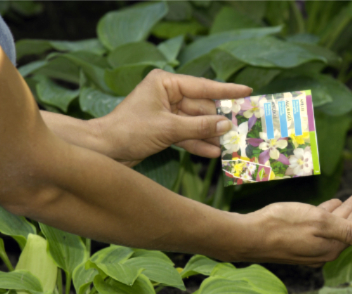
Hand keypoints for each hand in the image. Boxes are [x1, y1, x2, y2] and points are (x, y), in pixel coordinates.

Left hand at [91, 69, 251, 166]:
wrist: (103, 151)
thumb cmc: (129, 131)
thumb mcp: (169, 129)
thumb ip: (200, 126)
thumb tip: (227, 124)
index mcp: (165, 83)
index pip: (203, 86)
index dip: (227, 90)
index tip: (247, 91)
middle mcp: (166, 95)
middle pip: (201, 107)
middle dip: (219, 120)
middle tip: (242, 127)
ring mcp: (165, 113)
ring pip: (196, 122)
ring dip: (211, 134)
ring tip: (231, 144)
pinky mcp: (163, 130)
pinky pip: (187, 134)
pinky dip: (198, 143)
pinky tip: (214, 153)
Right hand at [233, 194, 351, 265]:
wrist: (249, 237)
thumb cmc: (282, 225)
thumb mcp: (318, 222)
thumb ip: (347, 230)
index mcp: (333, 245)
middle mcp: (324, 249)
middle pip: (349, 226)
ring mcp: (311, 246)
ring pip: (335, 225)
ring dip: (346, 211)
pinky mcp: (298, 240)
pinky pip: (321, 225)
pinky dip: (330, 214)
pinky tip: (331, 205)